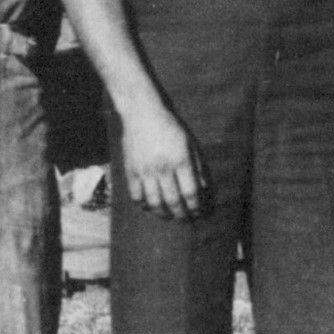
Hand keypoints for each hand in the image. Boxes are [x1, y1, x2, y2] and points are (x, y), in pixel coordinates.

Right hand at [120, 100, 206, 219]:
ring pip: (154, 202)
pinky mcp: (130, 170)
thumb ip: (197, 167)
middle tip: (185, 219)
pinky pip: (136, 195)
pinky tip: (149, 205)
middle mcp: (163, 168)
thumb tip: (203, 189)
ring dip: (162, 213)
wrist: (142, 114)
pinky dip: (143, 204)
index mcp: (180, 160)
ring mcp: (145, 170)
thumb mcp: (190, 144)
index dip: (195, 207)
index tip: (198, 214)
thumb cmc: (170, 127)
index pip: (190, 192)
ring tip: (168, 215)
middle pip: (173, 201)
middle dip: (181, 215)